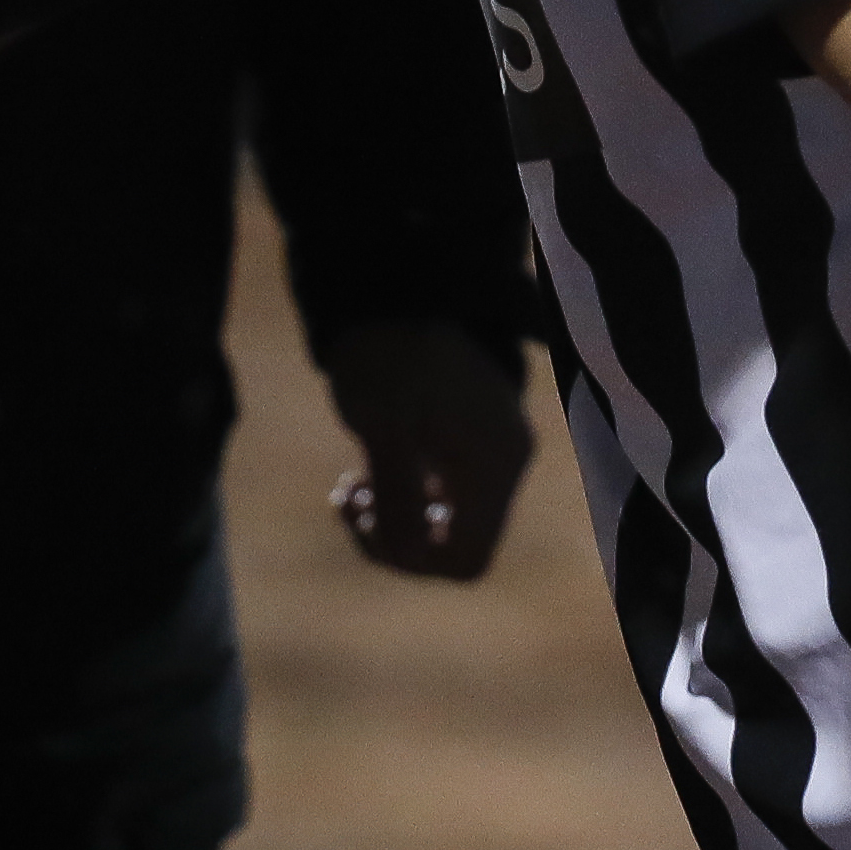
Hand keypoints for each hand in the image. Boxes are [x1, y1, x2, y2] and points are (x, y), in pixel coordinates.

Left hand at [319, 320, 536, 580]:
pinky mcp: (465, 443)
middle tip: (347, 499)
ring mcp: (487, 454)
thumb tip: (408, 553)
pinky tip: (360, 478)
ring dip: (389, 518)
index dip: (413, 561)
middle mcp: (503, 464)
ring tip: (347, 489)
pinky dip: (398, 497)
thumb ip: (397, 496)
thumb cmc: (388, 352)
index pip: (466, 559)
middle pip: (453, 548)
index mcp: (495, 463)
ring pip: (441, 525)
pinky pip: (437, 498)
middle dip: (394, 539)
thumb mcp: (384, 427)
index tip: (368, 520)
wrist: (391, 289)